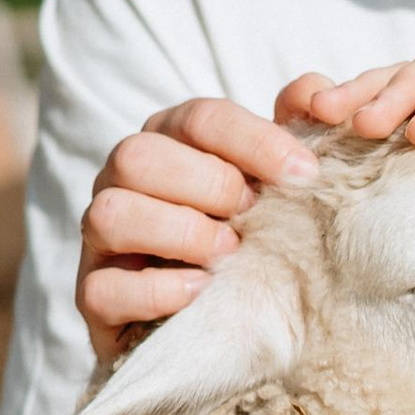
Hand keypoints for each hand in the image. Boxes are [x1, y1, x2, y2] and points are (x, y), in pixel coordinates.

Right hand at [78, 97, 316, 362]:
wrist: (233, 320)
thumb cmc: (258, 235)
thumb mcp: (282, 182)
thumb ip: (302, 129)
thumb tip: (318, 94)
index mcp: (170, 142)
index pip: (199, 117)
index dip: (253, 140)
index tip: (305, 173)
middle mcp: (124, 183)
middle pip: (138, 155)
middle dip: (209, 184)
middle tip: (253, 215)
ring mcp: (101, 241)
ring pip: (108, 214)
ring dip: (180, 232)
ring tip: (230, 252)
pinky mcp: (96, 299)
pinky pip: (103, 288)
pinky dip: (158, 290)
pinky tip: (203, 290)